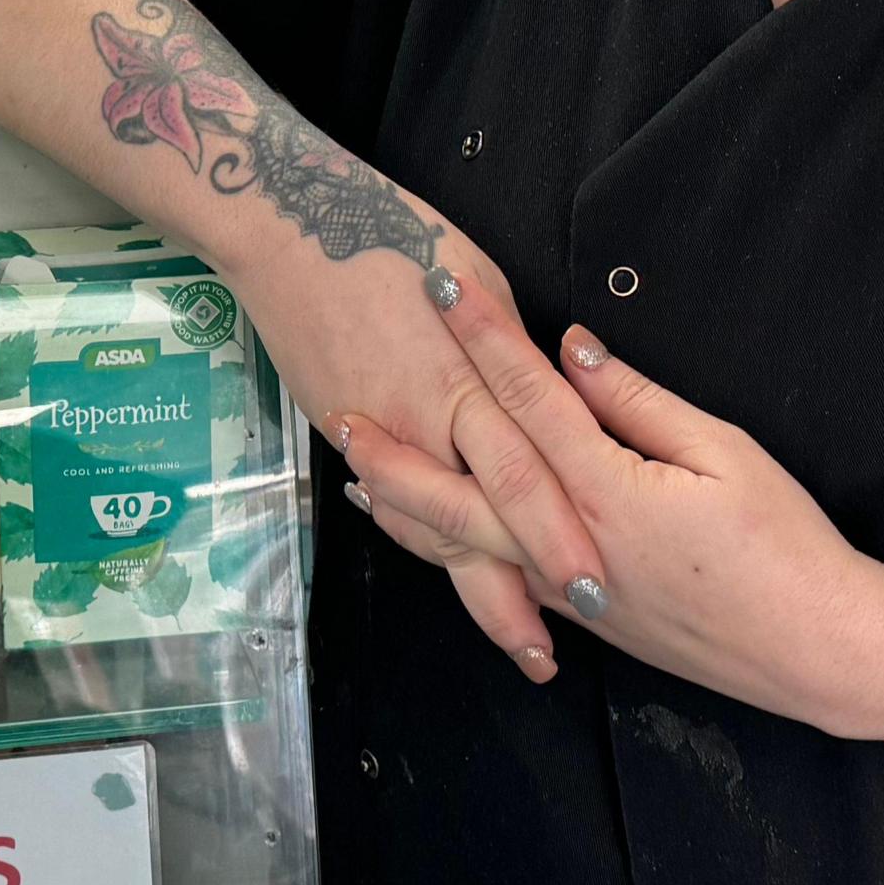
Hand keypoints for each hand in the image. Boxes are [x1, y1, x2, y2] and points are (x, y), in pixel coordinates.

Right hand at [233, 237, 609, 681]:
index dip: (559, 535)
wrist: (286, 230)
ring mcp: (380, 435)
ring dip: (473, 588)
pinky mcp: (346, 434)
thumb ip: (513, 355)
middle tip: (553, 655)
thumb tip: (551, 394)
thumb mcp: (480, 278)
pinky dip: (422, 542)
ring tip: (519, 640)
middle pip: (477, 524)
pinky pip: (392, 502)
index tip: (597, 586)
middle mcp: (424, 420)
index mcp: (469, 378)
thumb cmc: (394, 233)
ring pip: (431, 529)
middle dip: (518, 592)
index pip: (526, 475)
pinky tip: (452, 572)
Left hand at [338, 319, 883, 734]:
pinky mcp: (587, 619)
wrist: (820, 651)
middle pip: (462, 488)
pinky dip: (452, 553)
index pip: (526, 401)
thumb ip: (639, 403)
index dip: (484, 339)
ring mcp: (573, 591)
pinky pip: (498, 579)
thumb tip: (575, 354)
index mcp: (606, 494)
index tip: (442, 289)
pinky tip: (432, 536)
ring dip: (407, 507)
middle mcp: (571, 548)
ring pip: (466, 547)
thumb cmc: (787, 549)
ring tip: (358, 474)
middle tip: (342, 405)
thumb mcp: (725, 455)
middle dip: (400, 443)